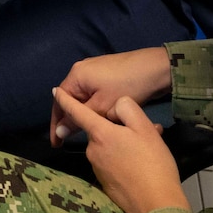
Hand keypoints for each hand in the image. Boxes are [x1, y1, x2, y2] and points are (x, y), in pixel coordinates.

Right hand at [50, 47, 171, 145]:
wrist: (156, 68)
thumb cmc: (126, 86)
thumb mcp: (101, 106)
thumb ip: (78, 120)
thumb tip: (59, 132)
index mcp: (76, 75)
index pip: (59, 101)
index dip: (56, 124)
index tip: (57, 144)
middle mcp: (82, 70)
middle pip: (70, 99)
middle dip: (68, 120)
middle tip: (67, 142)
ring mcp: (95, 70)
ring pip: (82, 97)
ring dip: (82, 115)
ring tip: (81, 135)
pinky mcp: (107, 73)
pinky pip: (93, 93)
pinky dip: (92, 107)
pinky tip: (96, 120)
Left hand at [53, 89, 187, 212]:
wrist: (156, 205)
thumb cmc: (152, 163)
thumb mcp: (145, 128)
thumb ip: (127, 109)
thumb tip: (115, 108)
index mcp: (100, 134)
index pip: (77, 112)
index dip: (65, 100)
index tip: (55, 91)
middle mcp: (92, 151)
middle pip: (100, 129)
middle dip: (118, 128)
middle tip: (145, 132)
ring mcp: (97, 169)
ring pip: (108, 146)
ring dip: (123, 143)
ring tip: (148, 150)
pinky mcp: (104, 183)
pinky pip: (111, 162)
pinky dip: (123, 159)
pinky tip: (141, 165)